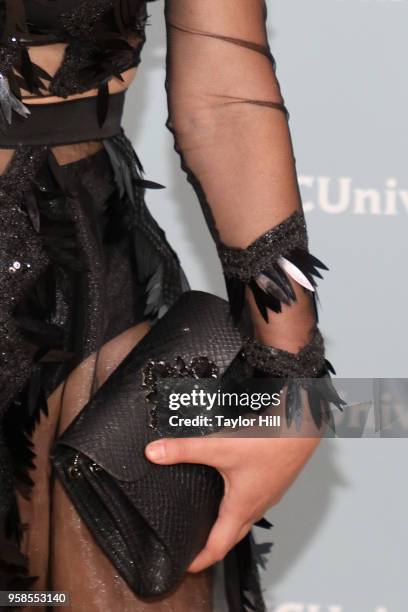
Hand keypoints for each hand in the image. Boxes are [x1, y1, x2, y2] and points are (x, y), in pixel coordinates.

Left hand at [145, 435, 320, 571]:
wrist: (303, 426)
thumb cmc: (271, 442)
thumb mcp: (219, 446)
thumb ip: (185, 449)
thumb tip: (155, 453)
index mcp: (242, 506)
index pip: (219, 545)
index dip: (202, 559)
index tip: (189, 565)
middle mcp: (258, 503)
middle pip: (233, 534)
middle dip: (214, 544)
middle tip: (197, 547)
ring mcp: (269, 491)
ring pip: (247, 515)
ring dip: (229, 521)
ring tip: (211, 517)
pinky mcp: (275, 477)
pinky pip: (256, 498)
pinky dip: (241, 501)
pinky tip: (233, 485)